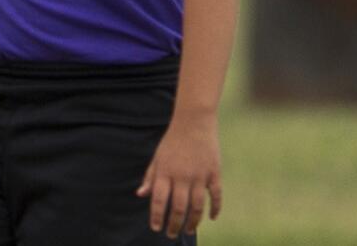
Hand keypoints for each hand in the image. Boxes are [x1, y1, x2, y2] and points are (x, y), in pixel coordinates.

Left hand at [135, 115, 222, 237]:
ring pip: (197, 206)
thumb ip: (150, 177)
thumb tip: (140, 195)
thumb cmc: (172, 141)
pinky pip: (216, 195)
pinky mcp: (214, 172)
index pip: (159, 201)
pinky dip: (215, 208)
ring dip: (193, 222)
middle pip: (179, 208)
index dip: (157, 217)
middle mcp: (182, 176)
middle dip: (174, 224)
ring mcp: (199, 175)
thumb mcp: (157, 157)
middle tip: (171, 234)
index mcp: (165, 172)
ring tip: (189, 230)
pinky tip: (212, 218)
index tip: (156, 228)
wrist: (194, 122)